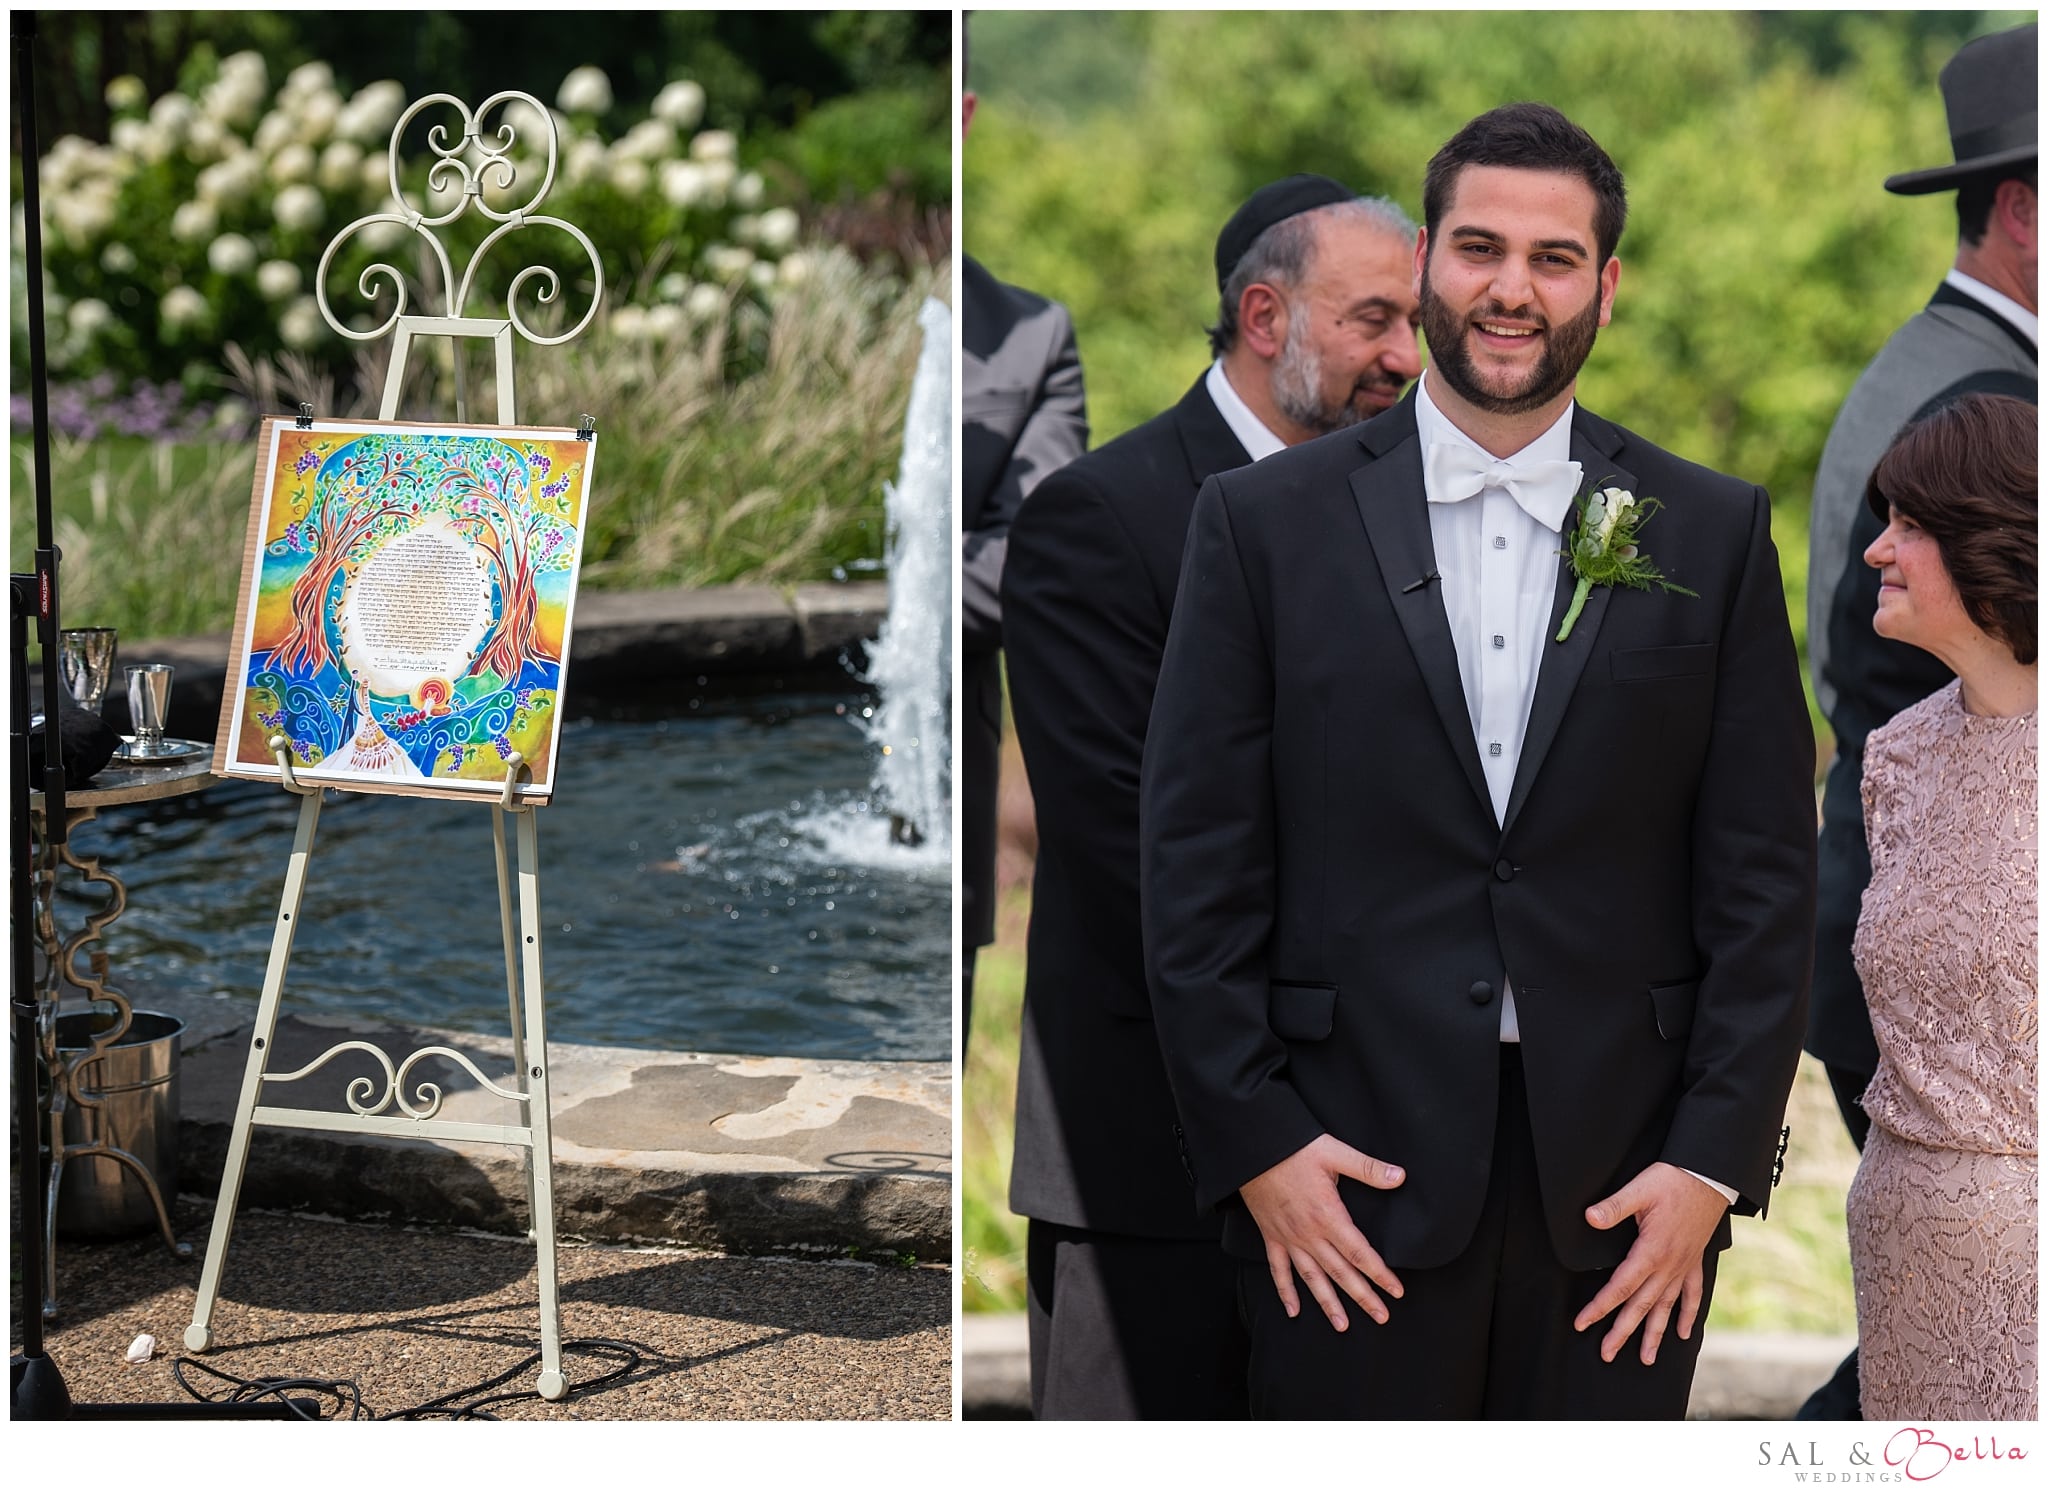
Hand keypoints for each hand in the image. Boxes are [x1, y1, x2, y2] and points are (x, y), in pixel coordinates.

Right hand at [1238, 1133, 1405, 1332]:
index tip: (1396, 1292)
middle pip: (1341, 1273)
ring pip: (1312, 1278)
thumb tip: (1400, 1177)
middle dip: (1363, 1297)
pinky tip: (1293, 1311)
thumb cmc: (1293, 1148)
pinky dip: (1285, 1292)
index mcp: (1328, 1216)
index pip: (1360, 1253)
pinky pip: (1278, 1270)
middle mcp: (1309, 1234)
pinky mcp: (1272, 1236)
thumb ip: (1368, 1168)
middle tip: (1381, 1317)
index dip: (1380, 1274)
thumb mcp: (1334, 1152)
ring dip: (1328, 1303)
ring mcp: (1289, 1238)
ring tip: (1343, 1325)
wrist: (1253, 1148)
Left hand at [1575, 1163, 1728, 1364]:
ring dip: (1655, 1334)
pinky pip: (1692, 1295)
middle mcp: (1668, 1266)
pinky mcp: (1695, 1261)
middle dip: (1622, 1332)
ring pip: (1666, 1307)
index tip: (1582, 1323)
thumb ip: (1614, 1207)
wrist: (1710, 1176)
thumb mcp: (1639, 1189)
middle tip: (1606, 1353)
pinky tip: (1682, 1333)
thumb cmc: (1673, 1180)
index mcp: (1651, 1251)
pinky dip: (1687, 1315)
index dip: (1599, 1307)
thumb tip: (1590, 1218)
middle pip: (1641, 1306)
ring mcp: (1683, 1266)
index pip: (1620, 1287)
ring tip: (1646, 1359)